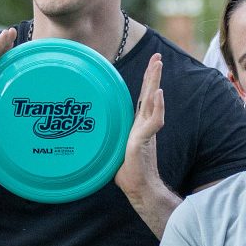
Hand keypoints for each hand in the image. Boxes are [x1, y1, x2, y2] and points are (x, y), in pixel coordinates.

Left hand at [114, 53, 165, 194]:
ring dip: (155, 83)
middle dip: (154, 75)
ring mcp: (146, 131)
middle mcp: (144, 124)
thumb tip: (87, 131)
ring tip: (158, 66)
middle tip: (158, 57)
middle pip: (150, 94)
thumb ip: (110, 136)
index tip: (152, 64)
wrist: (138, 188)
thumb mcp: (115, 148)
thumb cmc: (126, 171)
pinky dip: (157, 107)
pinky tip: (159, 94)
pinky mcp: (144, 140)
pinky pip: (153, 121)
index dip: (147, 81)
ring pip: (152, 102)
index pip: (143, 98)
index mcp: (138, 124)